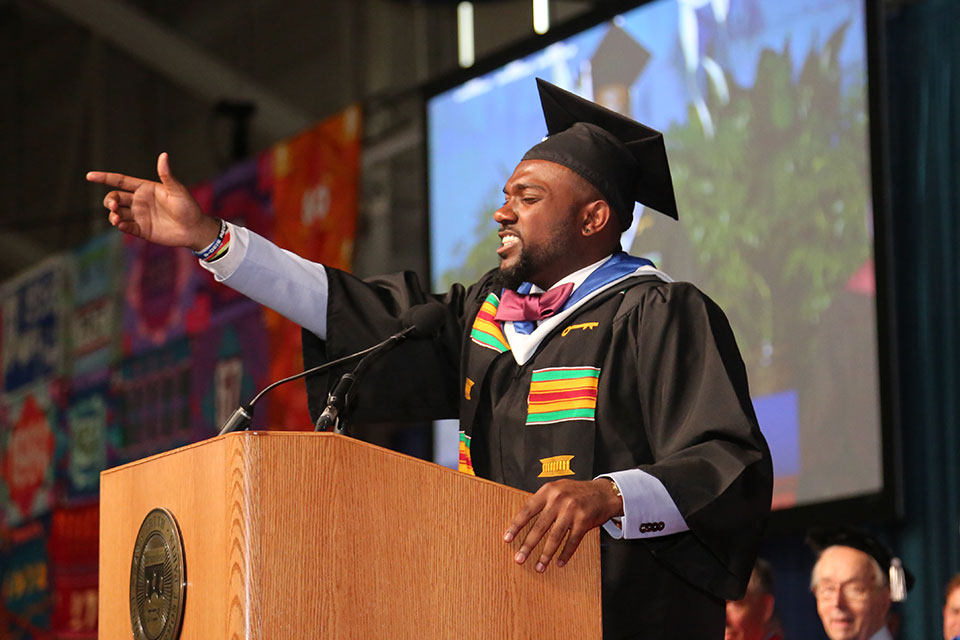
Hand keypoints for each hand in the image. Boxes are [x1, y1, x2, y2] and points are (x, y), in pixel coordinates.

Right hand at [86, 152, 219, 250]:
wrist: (194, 229)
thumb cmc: (188, 207)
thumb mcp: (177, 190)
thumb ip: (166, 175)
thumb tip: (163, 155)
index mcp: (145, 188)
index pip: (120, 181)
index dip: (105, 178)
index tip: (89, 176)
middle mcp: (139, 201)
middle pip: (115, 198)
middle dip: (110, 201)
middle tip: (114, 206)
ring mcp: (139, 216)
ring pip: (117, 213)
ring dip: (113, 215)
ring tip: (117, 218)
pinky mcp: (142, 230)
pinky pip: (126, 227)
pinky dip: (121, 226)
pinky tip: (121, 225)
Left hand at [503, 478, 621, 572]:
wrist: (603, 492)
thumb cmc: (578, 491)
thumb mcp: (557, 488)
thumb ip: (542, 500)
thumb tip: (523, 519)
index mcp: (548, 491)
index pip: (527, 510)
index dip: (516, 526)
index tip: (507, 539)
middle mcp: (558, 500)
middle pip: (539, 527)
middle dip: (528, 545)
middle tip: (519, 559)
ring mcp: (572, 511)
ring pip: (555, 537)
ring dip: (545, 554)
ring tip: (539, 567)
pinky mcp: (584, 521)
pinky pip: (572, 541)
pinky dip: (565, 554)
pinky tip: (559, 563)